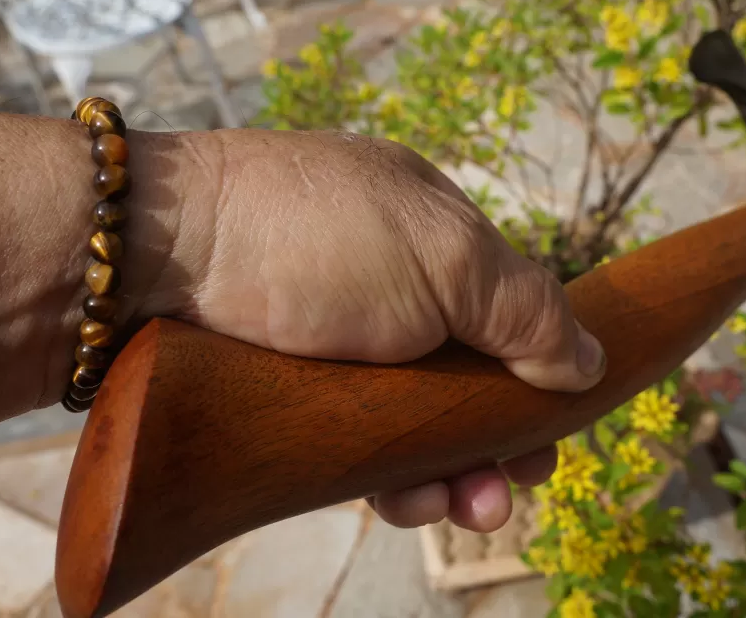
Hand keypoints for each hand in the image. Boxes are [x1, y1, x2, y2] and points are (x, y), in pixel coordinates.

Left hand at [153, 129, 606, 532]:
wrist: (153, 257)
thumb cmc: (313, 239)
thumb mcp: (447, 256)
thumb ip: (528, 308)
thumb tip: (592, 360)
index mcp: (430, 236)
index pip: (503, 311)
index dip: (534, 375)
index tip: (550, 432)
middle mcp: (385, 289)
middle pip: (461, 378)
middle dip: (495, 440)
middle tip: (512, 487)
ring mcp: (334, 346)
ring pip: (411, 424)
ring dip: (451, 472)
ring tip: (469, 509)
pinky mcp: (288, 397)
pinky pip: (356, 448)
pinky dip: (390, 479)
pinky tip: (410, 502)